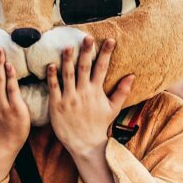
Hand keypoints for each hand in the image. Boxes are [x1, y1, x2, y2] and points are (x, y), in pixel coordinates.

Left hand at [47, 36, 133, 160]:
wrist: (85, 144)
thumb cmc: (98, 125)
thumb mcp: (113, 109)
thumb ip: (122, 91)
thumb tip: (132, 75)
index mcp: (96, 92)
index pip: (102, 68)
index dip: (106, 53)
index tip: (110, 40)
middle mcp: (83, 93)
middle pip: (85, 68)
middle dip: (87, 52)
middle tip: (87, 37)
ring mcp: (69, 99)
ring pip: (68, 75)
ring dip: (68, 60)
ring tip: (68, 46)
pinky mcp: (57, 105)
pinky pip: (53, 88)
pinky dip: (52, 76)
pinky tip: (51, 65)